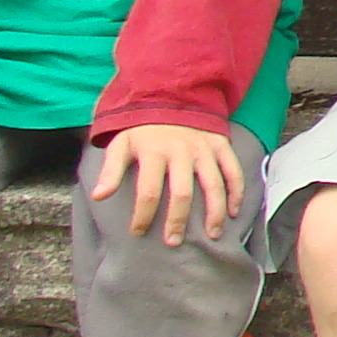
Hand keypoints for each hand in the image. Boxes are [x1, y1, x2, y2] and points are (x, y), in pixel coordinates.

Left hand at [91, 120, 244, 246]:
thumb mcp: (121, 143)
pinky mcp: (221, 145)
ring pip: (213, 185)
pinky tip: (234, 212)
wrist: (171, 95)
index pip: (148, 191)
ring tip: (213, 235)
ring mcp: (204, 149)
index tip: (138, 232)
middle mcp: (181, 151)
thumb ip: (111, 170)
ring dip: (214, 212)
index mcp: (154, 152)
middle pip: (182, 193)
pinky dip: (237, 192)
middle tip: (173, 242)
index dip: (143, 215)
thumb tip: (98, 196)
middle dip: (177, 220)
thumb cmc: (143, 128)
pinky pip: (233, 171)